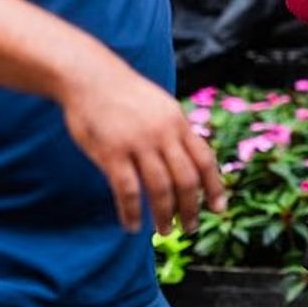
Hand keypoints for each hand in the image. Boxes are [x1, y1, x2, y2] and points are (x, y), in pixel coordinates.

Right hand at [60, 52, 225, 234]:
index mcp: (177, 122)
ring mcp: (138, 143)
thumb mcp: (160, 105)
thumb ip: (175, 131)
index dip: (215, 187)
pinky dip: (131, 212)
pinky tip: (132, 226)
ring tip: (164, 231)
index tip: (219, 209)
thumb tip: (191, 161)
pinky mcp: (112, 152)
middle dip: (191, 208)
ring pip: (160, 189)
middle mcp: (162, 134)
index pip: (205, 160)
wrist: (88, 75)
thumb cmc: (124, 94)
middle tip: (189, 228)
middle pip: (186, 179)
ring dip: (164, 214)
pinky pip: (127, 190)